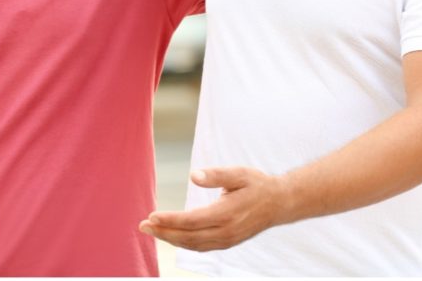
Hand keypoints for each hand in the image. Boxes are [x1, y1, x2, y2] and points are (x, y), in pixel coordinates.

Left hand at [139, 167, 288, 251]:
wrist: (279, 204)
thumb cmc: (257, 185)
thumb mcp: (239, 173)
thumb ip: (216, 175)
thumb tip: (194, 175)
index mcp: (227, 214)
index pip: (191, 221)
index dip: (170, 220)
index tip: (152, 216)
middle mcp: (226, 231)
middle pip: (188, 237)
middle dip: (163, 233)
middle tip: (142, 226)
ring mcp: (227, 240)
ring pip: (193, 245)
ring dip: (171, 239)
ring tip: (152, 231)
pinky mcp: (228, 243)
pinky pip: (201, 247)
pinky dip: (184, 244)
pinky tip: (173, 237)